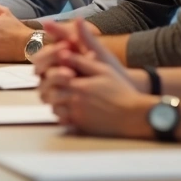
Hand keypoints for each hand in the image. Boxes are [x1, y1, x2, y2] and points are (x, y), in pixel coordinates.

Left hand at [36, 19, 150, 137]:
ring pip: (53, 108)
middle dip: (48, 88)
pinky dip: (61, 114)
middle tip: (51, 84)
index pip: (52, 77)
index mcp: (79, 85)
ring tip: (60, 95)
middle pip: (49, 94)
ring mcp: (76, 115)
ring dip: (54, 101)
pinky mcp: (80, 126)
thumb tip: (64, 53)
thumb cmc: (120, 91)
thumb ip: (82, 62)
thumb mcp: (103, 70)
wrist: (133, 115)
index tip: (55, 71)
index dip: (51, 73)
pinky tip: (68, 108)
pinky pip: (62, 120)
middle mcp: (75, 101)